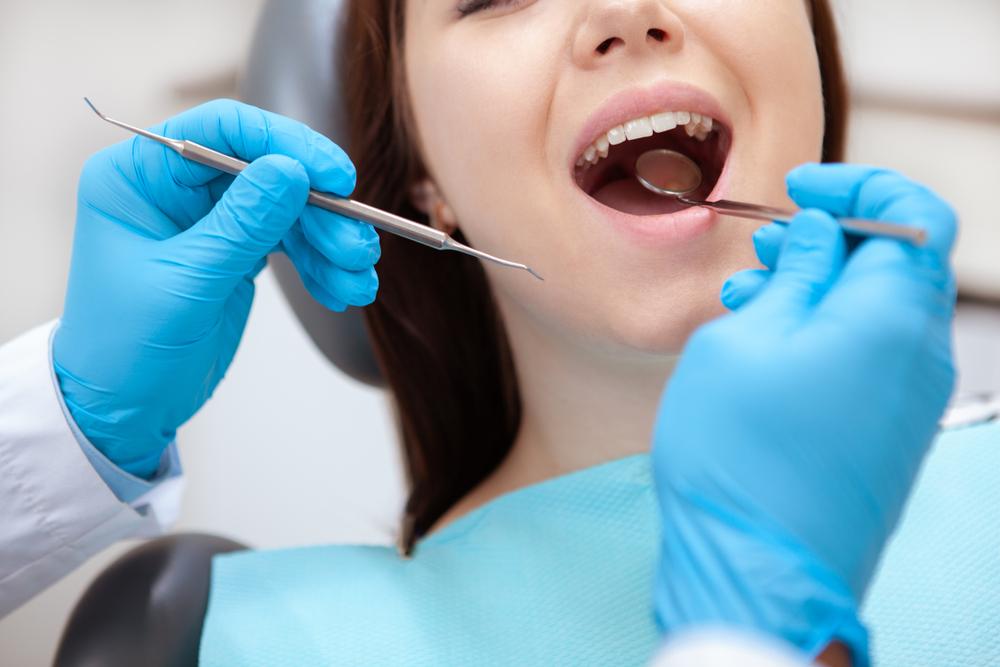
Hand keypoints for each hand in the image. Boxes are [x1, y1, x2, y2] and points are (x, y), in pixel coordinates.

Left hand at [53, 100, 379, 476]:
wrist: (122, 411)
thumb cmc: (126, 349)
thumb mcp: (188, 283)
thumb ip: (242, 224)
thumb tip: (293, 170)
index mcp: (139, 176)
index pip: (222, 131)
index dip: (286, 145)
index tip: (336, 178)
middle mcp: (174, 188)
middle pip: (267, 170)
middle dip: (319, 211)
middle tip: (356, 247)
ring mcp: (208, 220)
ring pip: (287, 208)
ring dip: (329, 242)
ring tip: (357, 279)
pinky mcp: (235, 251)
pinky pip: (289, 242)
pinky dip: (319, 265)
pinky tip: (341, 289)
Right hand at [651, 164, 957, 664]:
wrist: (758, 568)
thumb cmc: (739, 456)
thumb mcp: (744, 340)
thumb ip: (795, 275)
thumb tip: (821, 236)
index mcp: (892, 318)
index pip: (914, 215)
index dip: (860, 185)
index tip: (803, 186)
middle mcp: (919, 356)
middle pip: (895, 264)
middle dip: (828, 240)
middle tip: (763, 248)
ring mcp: (909, 400)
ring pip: (876, 313)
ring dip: (818, 290)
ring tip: (746, 301)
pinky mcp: (889, 434)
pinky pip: (870, 359)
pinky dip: (825, 334)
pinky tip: (765, 347)